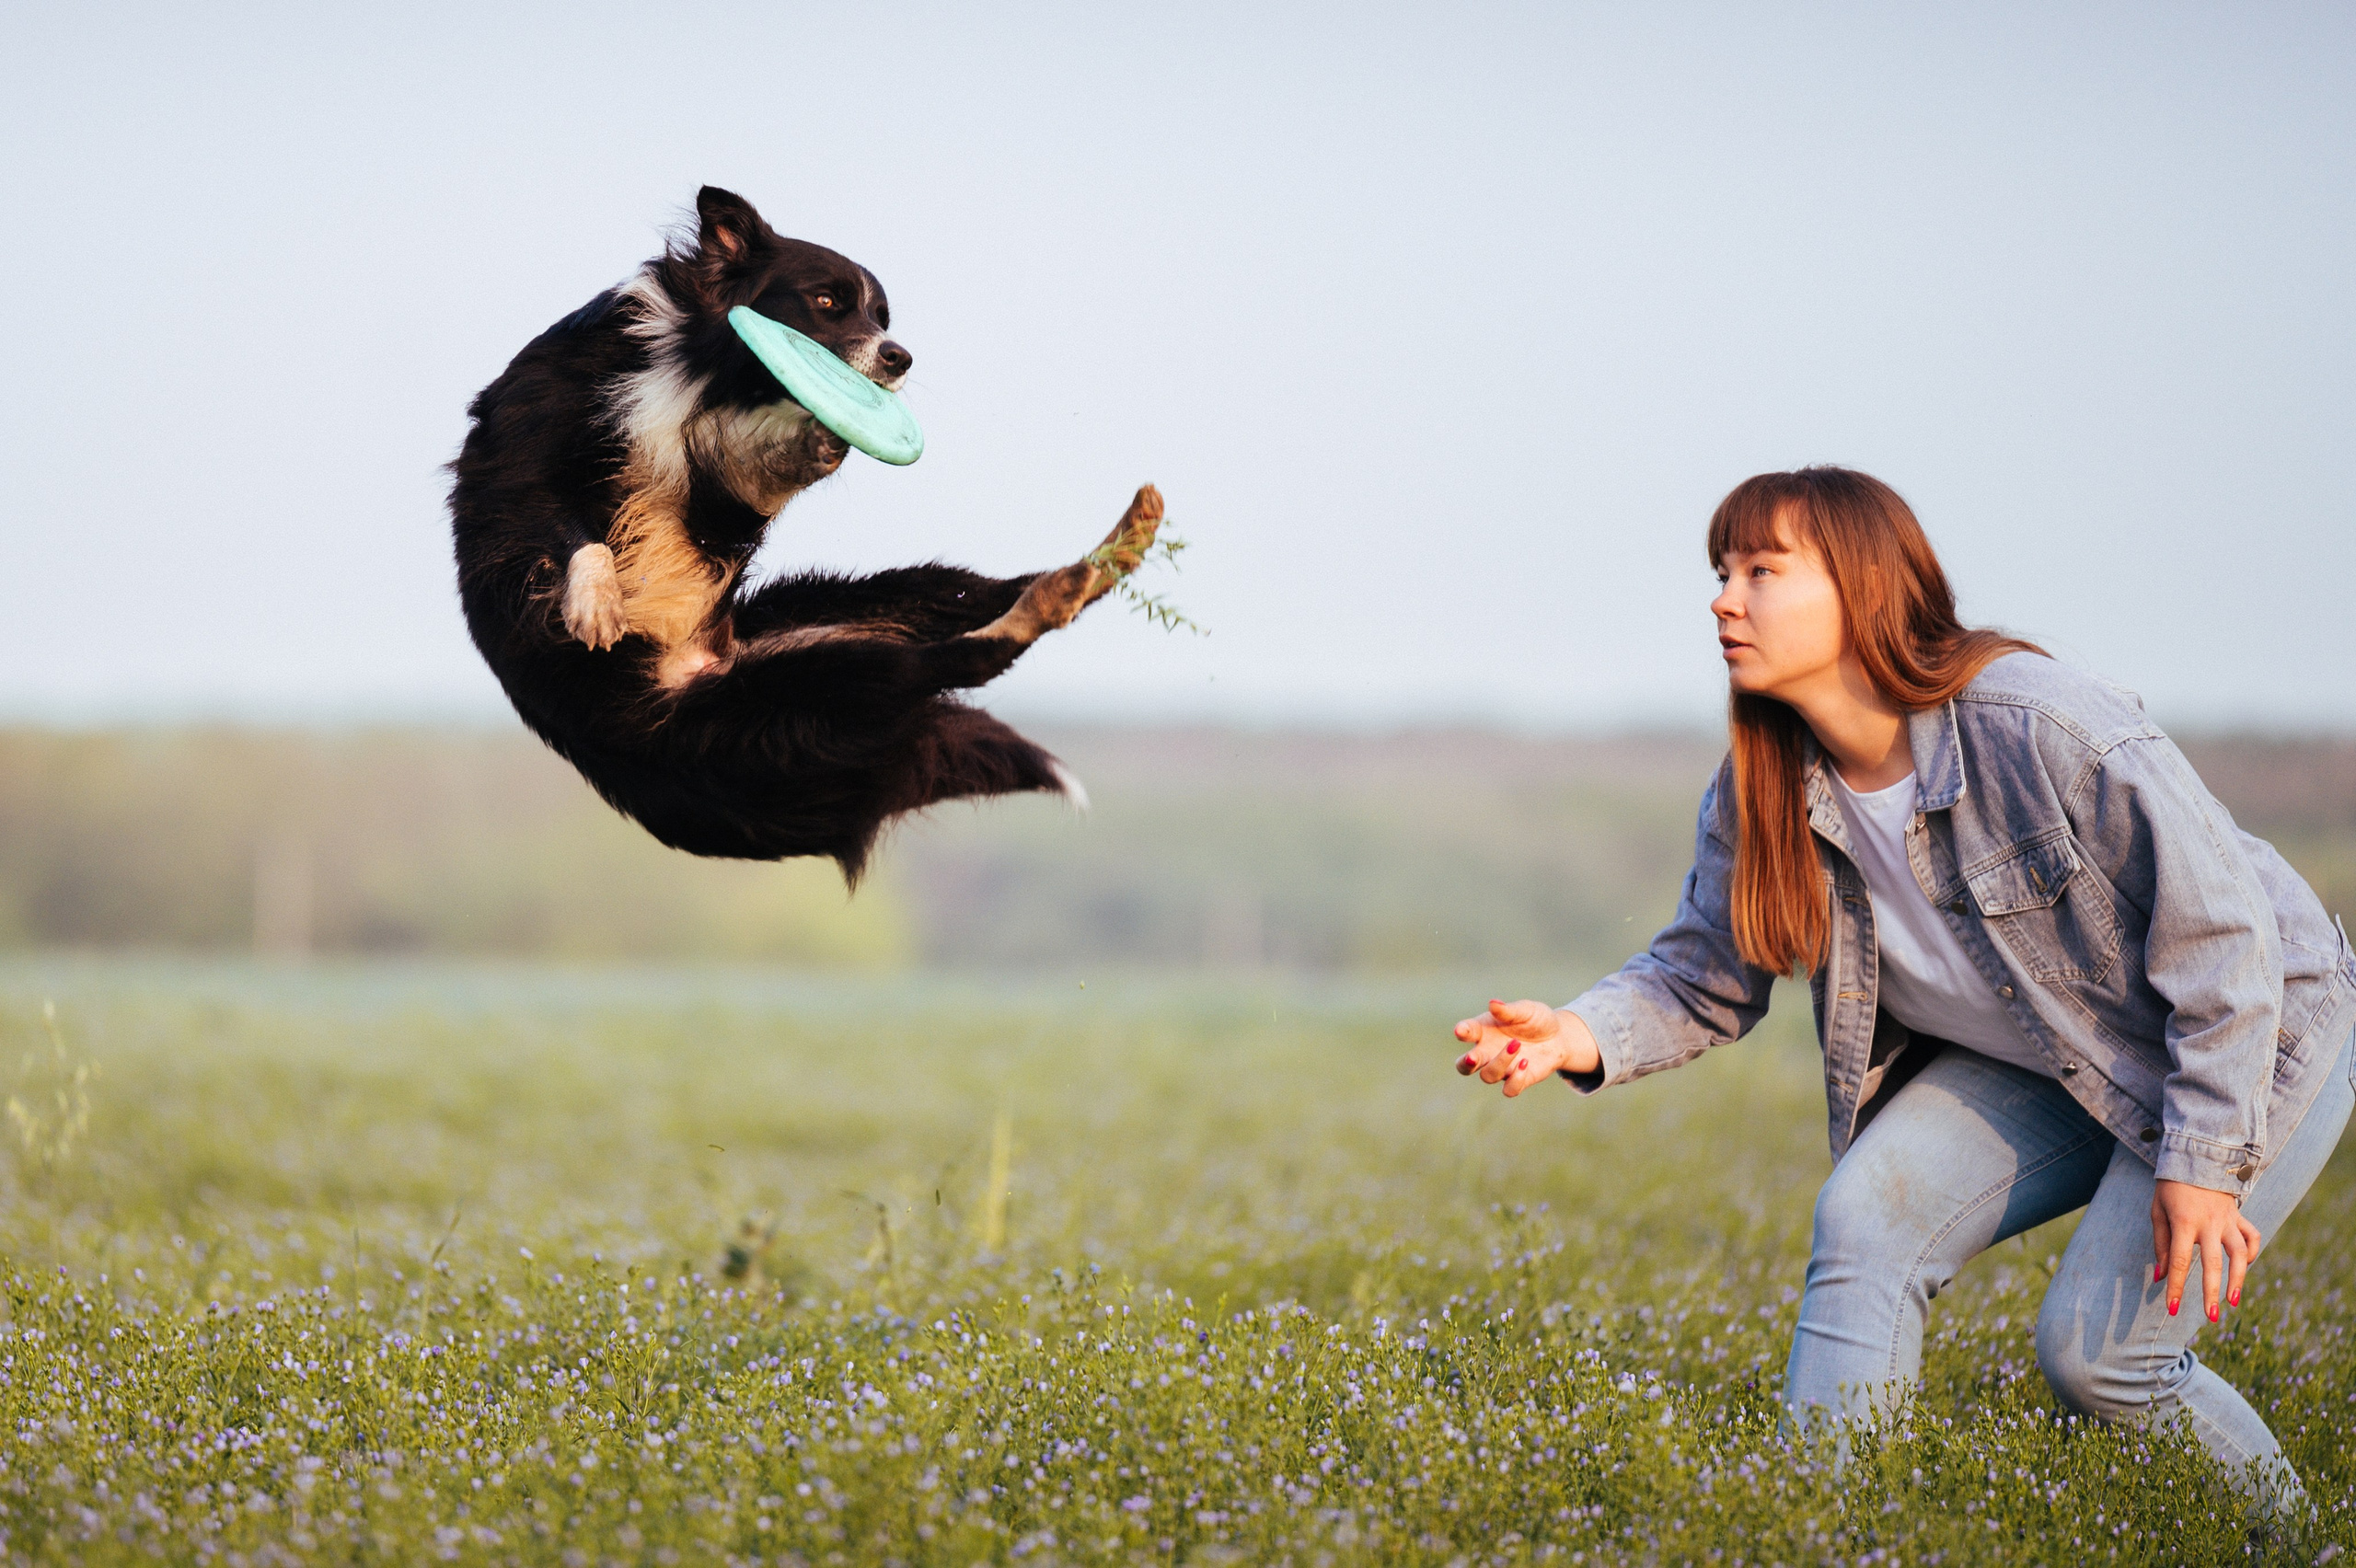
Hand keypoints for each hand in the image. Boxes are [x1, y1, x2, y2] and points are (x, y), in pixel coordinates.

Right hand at [1452, 999, 1600, 1097]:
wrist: (1559, 1037)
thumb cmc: (1536, 1020)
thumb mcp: (1525, 1010)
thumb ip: (1508, 1011)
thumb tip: (1492, 1004)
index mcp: (1484, 1030)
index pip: (1466, 1032)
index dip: (1461, 1032)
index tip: (1460, 1031)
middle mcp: (1488, 1052)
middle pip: (1464, 1066)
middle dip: (1466, 1063)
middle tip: (1472, 1057)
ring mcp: (1502, 1068)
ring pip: (1488, 1076)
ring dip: (1499, 1063)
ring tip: (1517, 1045)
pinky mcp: (1518, 1080)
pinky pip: (1509, 1089)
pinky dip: (1515, 1080)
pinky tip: (1525, 1063)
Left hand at [2151, 1177, 2262, 1321]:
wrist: (2197, 1158)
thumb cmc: (2170, 1188)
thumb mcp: (2157, 1212)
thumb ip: (2161, 1244)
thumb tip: (2162, 1276)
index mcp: (2184, 1222)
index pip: (2181, 1261)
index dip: (2177, 1287)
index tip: (2172, 1309)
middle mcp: (2209, 1223)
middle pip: (2214, 1263)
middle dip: (2212, 1292)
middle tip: (2210, 1317)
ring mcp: (2228, 1219)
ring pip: (2241, 1253)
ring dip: (2239, 1279)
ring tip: (2232, 1302)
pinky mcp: (2240, 1216)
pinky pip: (2253, 1237)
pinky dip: (2252, 1254)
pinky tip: (2245, 1267)